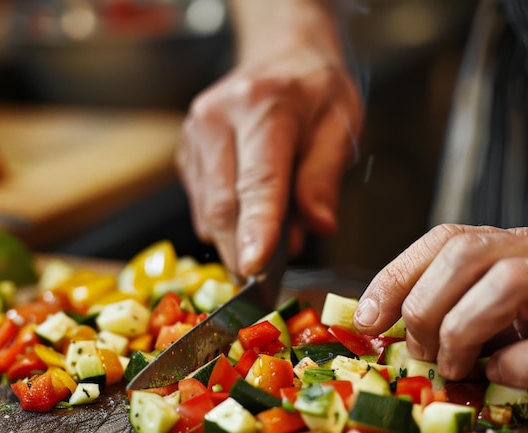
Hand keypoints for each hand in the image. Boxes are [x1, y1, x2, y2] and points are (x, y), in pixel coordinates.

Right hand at [177, 44, 362, 276]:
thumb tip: (318, 226)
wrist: (280, 54)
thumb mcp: (340, 125)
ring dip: (237, 242)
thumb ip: (325, 177)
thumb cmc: (315, 92)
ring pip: (208, 212)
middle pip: (223, 204)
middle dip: (242, 251)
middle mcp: (217, 119)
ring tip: (270, 241)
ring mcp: (195, 136)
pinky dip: (227, 226)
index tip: (254, 269)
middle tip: (266, 282)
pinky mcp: (187, 154)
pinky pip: (202, 206)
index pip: (258, 180)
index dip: (257, 228)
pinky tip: (251, 219)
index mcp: (262, 106)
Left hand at [354, 224, 527, 387]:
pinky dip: (518, 367)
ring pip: (508, 286)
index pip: (446, 239)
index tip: (366, 318)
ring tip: (457, 367)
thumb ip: (475, 300)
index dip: (394, 277)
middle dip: (424, 308)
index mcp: (525, 242)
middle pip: (466, 255)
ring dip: (462, 333)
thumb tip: (407, 329)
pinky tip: (505, 376)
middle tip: (422, 351)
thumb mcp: (525, 293)